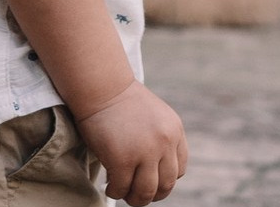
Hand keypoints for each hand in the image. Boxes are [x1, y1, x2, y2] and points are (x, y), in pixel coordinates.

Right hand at [76, 80, 187, 204]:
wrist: (101, 84)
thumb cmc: (122, 100)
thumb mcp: (154, 116)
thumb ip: (161, 139)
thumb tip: (155, 173)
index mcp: (174, 130)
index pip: (179, 170)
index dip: (164, 179)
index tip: (149, 178)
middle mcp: (164, 142)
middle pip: (165, 185)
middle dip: (151, 194)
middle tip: (135, 193)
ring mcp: (144, 152)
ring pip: (146, 192)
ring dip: (134, 198)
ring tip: (123, 192)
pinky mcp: (122, 159)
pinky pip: (122, 188)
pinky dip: (115, 191)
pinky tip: (109, 184)